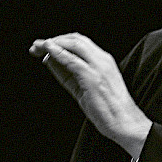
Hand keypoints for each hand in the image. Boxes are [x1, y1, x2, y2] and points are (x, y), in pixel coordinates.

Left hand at [30, 33, 150, 158]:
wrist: (124, 122)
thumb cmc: (107, 109)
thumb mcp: (83, 87)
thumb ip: (67, 73)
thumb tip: (50, 60)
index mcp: (103, 61)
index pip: (79, 42)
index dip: (60, 41)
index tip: (43, 46)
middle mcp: (102, 59)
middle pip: (75, 39)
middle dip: (54, 39)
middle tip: (37, 46)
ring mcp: (99, 67)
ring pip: (74, 44)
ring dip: (53, 43)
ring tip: (38, 47)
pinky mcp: (93, 77)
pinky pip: (73, 60)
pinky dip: (59, 53)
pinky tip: (48, 51)